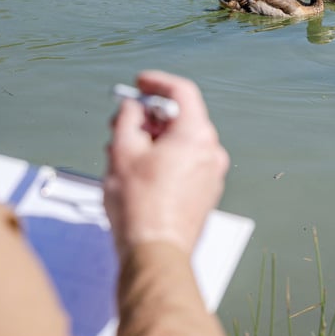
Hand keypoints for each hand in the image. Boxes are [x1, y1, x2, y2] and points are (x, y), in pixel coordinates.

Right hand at [103, 70, 228, 257]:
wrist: (156, 252)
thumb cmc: (140, 207)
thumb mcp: (122, 151)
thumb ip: (127, 118)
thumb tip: (132, 108)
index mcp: (196, 135)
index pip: (182, 92)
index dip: (157, 83)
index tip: (140, 83)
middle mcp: (211, 152)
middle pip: (182, 118)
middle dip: (150, 116)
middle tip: (123, 119)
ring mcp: (212, 174)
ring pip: (182, 142)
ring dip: (154, 140)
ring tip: (123, 150)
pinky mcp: (206, 193)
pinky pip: (186, 163)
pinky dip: (165, 158)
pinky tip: (139, 170)